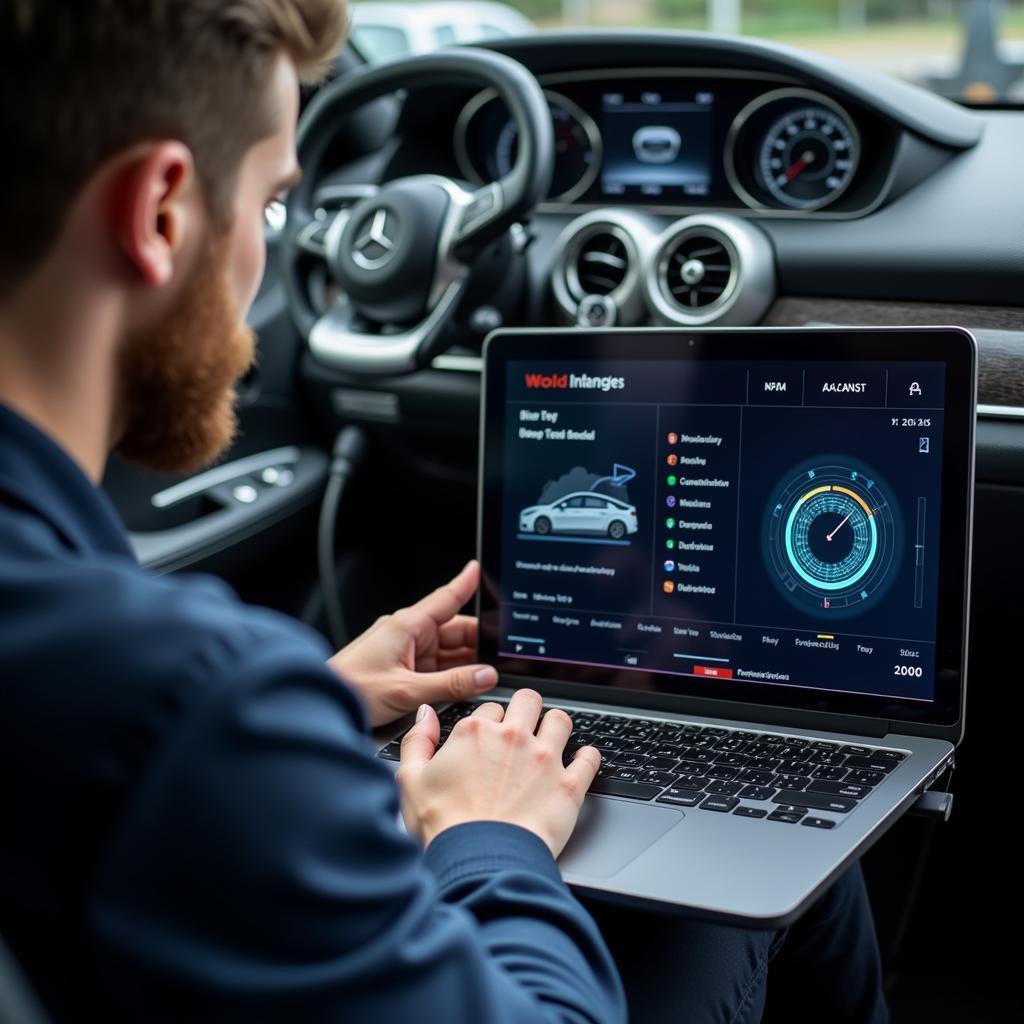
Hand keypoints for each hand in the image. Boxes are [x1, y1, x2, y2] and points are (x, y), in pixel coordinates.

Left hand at [327, 560, 497, 727]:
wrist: (319, 702)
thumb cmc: (350, 688)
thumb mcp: (406, 690)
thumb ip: (450, 684)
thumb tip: (484, 676)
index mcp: (407, 625)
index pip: (446, 598)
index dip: (466, 583)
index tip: (480, 570)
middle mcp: (408, 633)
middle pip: (454, 631)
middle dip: (477, 643)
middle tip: (503, 656)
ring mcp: (405, 651)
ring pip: (447, 652)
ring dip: (465, 663)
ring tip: (486, 677)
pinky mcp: (402, 669)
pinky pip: (435, 667)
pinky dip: (451, 675)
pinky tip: (464, 686)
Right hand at [396, 689, 600, 857]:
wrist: (479, 861)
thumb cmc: (445, 826)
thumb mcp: (410, 779)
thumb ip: (417, 740)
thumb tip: (425, 715)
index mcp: (476, 732)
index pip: (491, 708)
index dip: (491, 722)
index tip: (490, 737)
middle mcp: (513, 738)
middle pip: (529, 700)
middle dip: (527, 709)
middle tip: (525, 726)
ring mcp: (544, 759)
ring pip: (561, 720)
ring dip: (557, 726)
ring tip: (553, 738)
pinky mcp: (568, 785)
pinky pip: (589, 759)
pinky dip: (588, 757)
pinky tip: (583, 760)